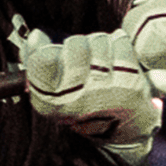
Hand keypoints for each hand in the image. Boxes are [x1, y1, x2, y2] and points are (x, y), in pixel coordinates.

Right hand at [20, 28, 165, 165]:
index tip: (51, 48)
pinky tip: (115, 53)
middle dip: (79, 42)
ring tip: (100, 57)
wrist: (120, 128)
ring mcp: (103, 92)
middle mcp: (75, 99)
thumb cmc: (81, 102)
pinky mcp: (128, 85)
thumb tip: (36, 36)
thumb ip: (36, 63)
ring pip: (99, 41)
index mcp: (49, 101)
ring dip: (100, 42)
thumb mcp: (51, 92)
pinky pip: (120, 45)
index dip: (45, 47)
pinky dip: (118, 42)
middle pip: (75, 45)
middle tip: (82, 54)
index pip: (42, 61)